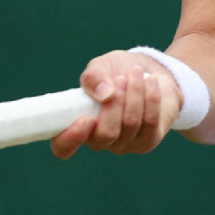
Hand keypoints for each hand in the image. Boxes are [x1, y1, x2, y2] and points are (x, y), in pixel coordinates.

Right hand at [49, 50, 181, 157]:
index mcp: (77, 126)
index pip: (64, 148)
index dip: (71, 139)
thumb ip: (94, 77)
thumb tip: (104, 94)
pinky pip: (150, 123)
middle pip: (106, 134)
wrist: (148, 73)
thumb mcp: (101, 67)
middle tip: (121, 78)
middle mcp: (98, 141)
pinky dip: (151, 98)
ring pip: (130, 125)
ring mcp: (123, 144)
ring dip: (135, 93)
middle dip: (116, 102)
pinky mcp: (146, 142)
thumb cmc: (116, 72)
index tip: (86, 118)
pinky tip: (150, 81)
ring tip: (135, 72)